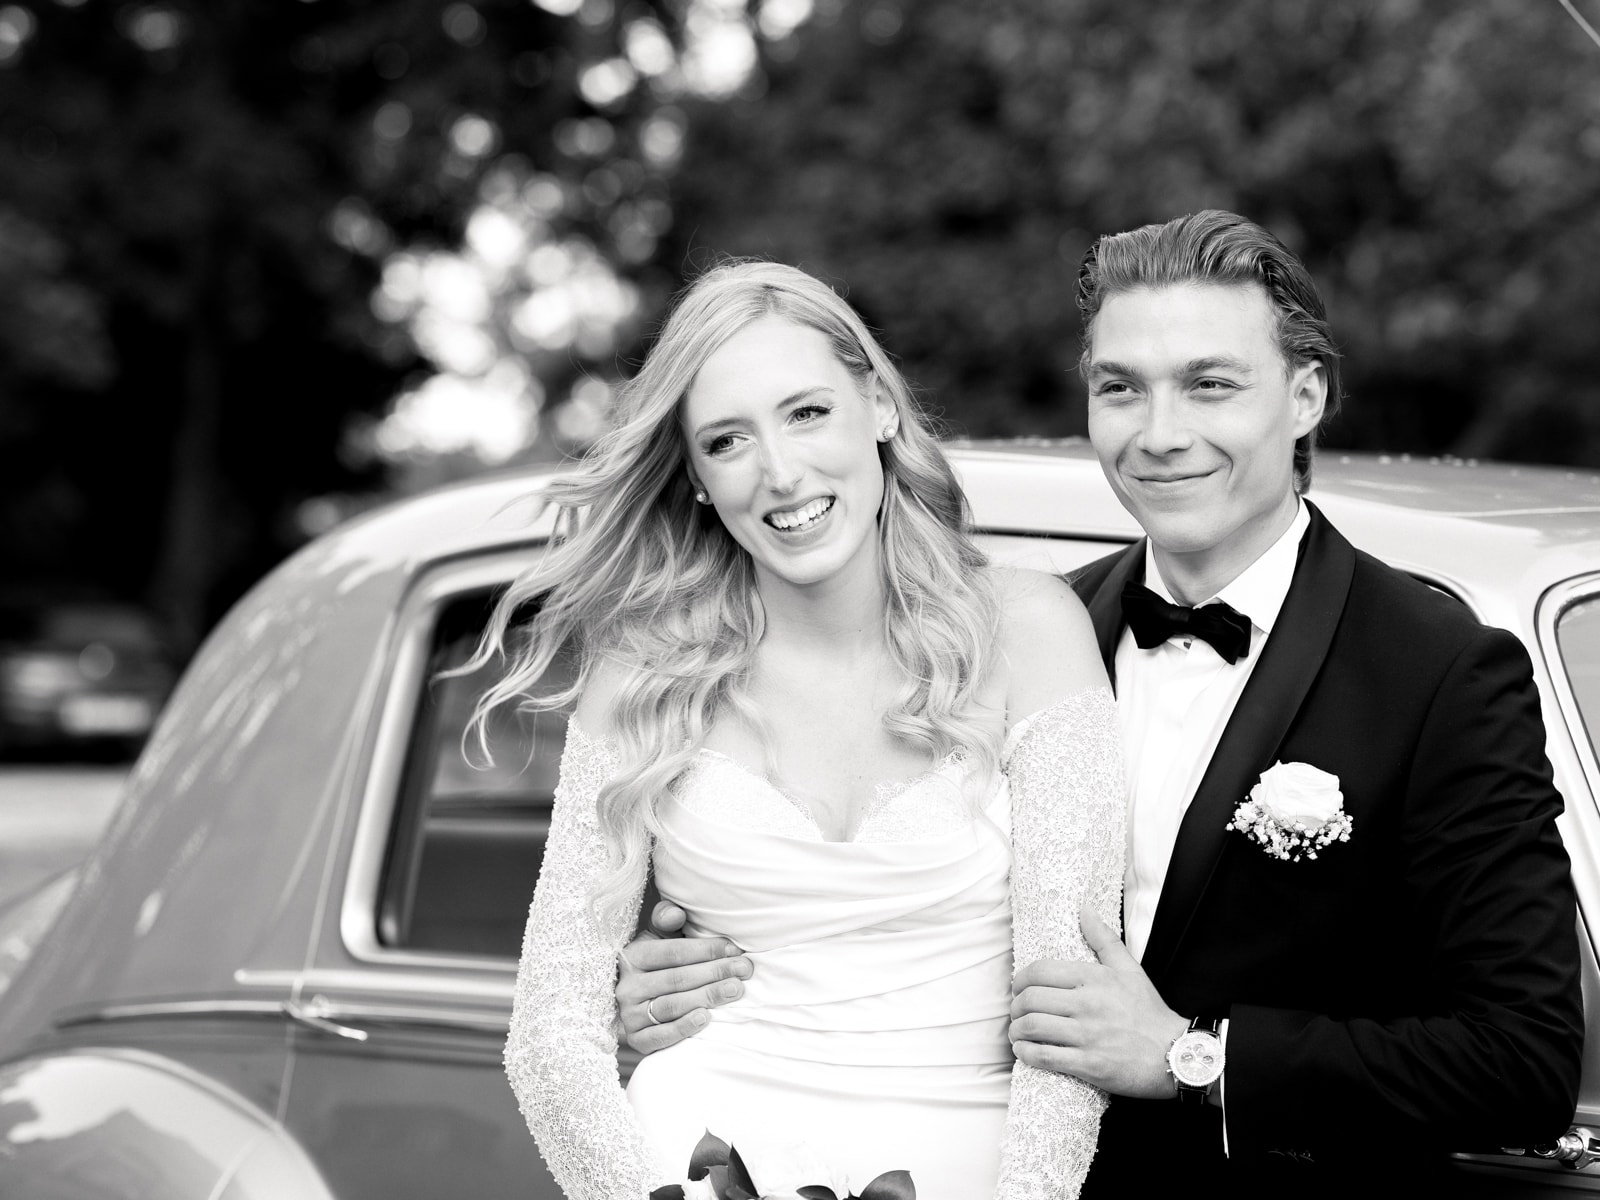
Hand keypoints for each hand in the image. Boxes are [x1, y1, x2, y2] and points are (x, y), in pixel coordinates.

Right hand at [617, 901, 752, 1054]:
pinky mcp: (637, 1040)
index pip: (672, 953)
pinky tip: (706, 1018)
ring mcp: (630, 1015)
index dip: (705, 950)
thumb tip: (676, 912)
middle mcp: (627, 986)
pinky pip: (660, 1037)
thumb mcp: (659, 938)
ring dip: (706, 997)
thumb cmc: (658, 964)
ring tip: (734, 990)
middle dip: (714, 972)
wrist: (640, 1003)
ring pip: (671, 1006)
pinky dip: (683, 1028)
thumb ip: (666, 919)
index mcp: (632, 956)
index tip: (734, 950)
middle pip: (675, 979)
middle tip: (744, 970)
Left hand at [1008, 906, 1190, 1098]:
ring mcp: (1088, 1036)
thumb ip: (1103, 939)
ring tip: (1018, 1033)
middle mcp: (1088, 1004)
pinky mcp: (1090, 1065)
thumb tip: (1084, 910)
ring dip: (1017, 1031)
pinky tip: (1024, 1051)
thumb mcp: (1130, 969)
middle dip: (1015, 1007)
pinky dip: (1026, 1053)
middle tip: (1017, 1013)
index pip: (1040, 971)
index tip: (1018, 989)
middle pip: (1030, 999)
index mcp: (1094, 978)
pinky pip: (1044, 1056)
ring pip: (1032, 1027)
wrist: (1176, 1055)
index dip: (1020, 980)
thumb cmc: (1150, 1012)